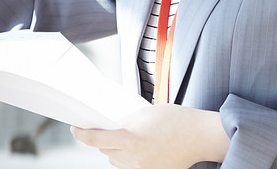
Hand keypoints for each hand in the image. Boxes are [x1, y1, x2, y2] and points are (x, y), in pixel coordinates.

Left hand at [70, 104, 229, 168]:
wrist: (200, 136)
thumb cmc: (177, 120)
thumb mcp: (147, 112)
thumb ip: (127, 121)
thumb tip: (113, 128)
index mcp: (131, 139)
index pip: (97, 139)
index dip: (82, 135)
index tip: (76, 130)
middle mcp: (134, 158)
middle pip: (105, 151)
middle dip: (104, 140)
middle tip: (108, 128)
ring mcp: (142, 168)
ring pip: (116, 161)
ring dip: (116, 150)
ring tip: (130, 137)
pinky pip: (129, 166)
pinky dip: (128, 157)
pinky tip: (140, 147)